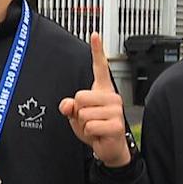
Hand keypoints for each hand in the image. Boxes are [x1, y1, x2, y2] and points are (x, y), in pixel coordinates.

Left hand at [59, 33, 130, 166]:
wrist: (109, 148)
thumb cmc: (96, 129)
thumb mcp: (77, 116)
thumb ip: (70, 107)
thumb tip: (67, 105)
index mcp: (102, 90)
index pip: (100, 67)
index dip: (97, 51)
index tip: (94, 35)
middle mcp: (111, 96)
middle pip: (80, 96)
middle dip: (78, 111)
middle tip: (89, 119)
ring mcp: (115, 109)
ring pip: (83, 113)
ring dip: (83, 124)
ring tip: (94, 127)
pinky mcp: (116, 124)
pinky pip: (90, 125)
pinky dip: (89, 132)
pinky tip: (98, 134)